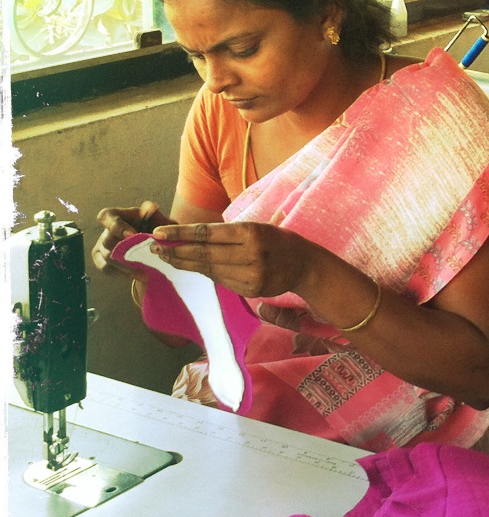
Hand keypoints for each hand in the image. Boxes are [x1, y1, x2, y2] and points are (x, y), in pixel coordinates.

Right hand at [93, 201, 170, 274]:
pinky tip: (138, 275)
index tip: (133, 235)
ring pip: (107, 256)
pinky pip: (106, 268)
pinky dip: (122, 273)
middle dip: (126, 250)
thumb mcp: (159, 220)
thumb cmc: (156, 229)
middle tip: (144, 257)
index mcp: (117, 215)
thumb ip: (155, 215)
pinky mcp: (101, 259)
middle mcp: (105, 230)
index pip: (107, 217)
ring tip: (145, 269)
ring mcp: (101, 245)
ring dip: (126, 264)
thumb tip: (151, 207)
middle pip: (107, 240)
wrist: (155, 246)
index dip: (117, 227)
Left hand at [146, 221, 317, 299]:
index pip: (207, 233)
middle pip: (203, 254)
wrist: (304, 264)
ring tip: (167, 258)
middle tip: (155, 248)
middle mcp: (250, 255)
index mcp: (251, 232)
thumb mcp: (256, 226)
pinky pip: (220, 281)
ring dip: (185, 264)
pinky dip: (204, 273)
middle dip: (175, 251)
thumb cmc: (276, 240)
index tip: (158, 234)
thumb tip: (189, 236)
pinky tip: (193, 268)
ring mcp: (250, 275)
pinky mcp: (249, 290)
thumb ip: (227, 233)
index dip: (180, 234)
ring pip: (208, 269)